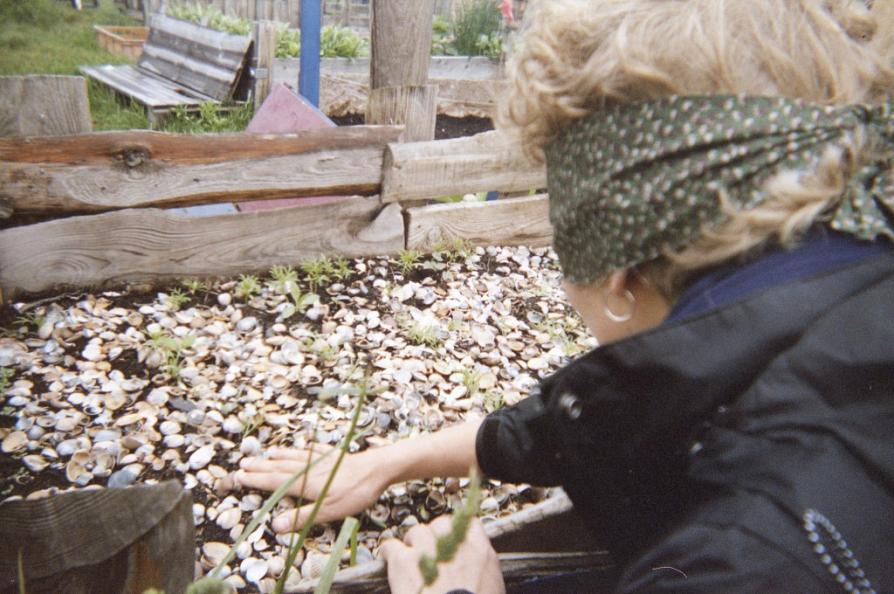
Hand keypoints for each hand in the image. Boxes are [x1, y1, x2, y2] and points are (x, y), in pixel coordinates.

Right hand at [216, 445, 389, 531]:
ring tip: (267, 454)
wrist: (378, 469)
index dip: (256, 480)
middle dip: (261, 466)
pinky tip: (303, 445)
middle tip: (243, 463)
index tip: (239, 476)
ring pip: (295, 457)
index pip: (275, 481)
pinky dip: (305, 448)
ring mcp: (323, 460)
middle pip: (280, 467)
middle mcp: (310, 469)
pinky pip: (315, 450)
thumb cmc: (354, 492)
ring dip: (280, 456)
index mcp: (305, 483)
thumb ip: (301, 517)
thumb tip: (274, 525)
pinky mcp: (336, 455)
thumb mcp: (328, 511)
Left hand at [380, 516, 504, 593]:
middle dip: (434, 535)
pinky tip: (388, 557)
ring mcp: (428, 551)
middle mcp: (455, 545)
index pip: (469, 525)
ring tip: (409, 555)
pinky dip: (388, 551)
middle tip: (430, 550)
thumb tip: (476, 574)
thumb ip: (484, 573)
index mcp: (481, 553)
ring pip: (417, 531)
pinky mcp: (404, 563)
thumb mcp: (492, 589)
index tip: (453, 540)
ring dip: (413, 542)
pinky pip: (391, 546)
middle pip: (441, 524)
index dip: (458, 531)